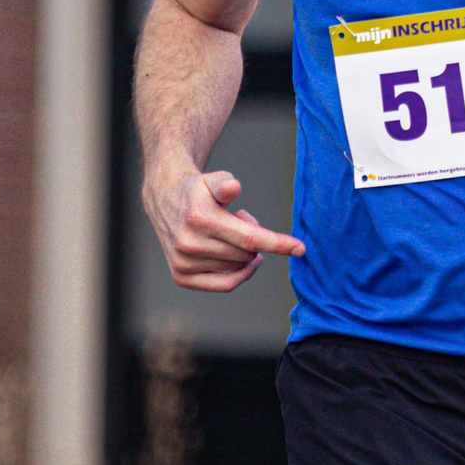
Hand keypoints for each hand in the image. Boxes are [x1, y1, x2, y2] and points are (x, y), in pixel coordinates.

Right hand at [142, 162, 304, 290]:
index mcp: (200, 218)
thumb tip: (233, 188)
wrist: (164, 199)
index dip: (277, 243)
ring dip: (243, 253)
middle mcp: (189, 243)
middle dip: (253, 239)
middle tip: (241, 220)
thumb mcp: (212, 179)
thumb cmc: (197, 190)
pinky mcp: (181, 276)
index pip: (248, 238)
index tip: (300, 248)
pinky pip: (224, 285)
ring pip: (236, 268)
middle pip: (245, 253)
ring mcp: (183, 262)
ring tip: (228, 232)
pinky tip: (244, 261)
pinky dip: (240, 275)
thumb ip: (226, 183)